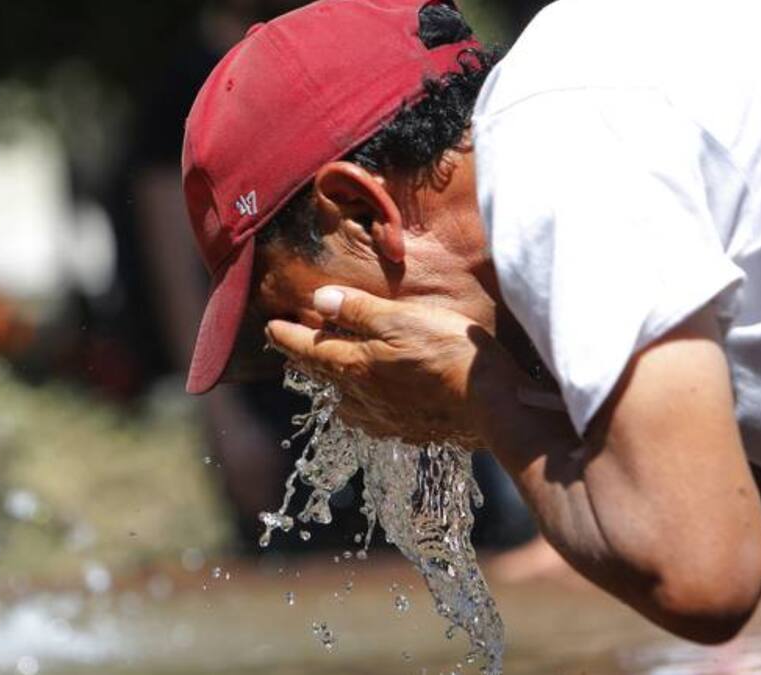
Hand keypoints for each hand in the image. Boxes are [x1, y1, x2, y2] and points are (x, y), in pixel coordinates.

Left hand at [264, 286, 517, 447]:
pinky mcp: (409, 430)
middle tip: (288, 347)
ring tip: (325, 373)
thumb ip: (358, 311)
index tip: (270, 327)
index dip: (287, 336)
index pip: (310, 349)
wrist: (491, 405)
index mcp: (356, 366)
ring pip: (344, 401)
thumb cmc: (448, 353)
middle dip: (303, 358)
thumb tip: (319, 300)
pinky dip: (357, 406)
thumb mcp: (401, 319)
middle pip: (323, 375)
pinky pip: (370, 419)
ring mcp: (386, 418)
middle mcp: (363, 397)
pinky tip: (365, 407)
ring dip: (329, 385)